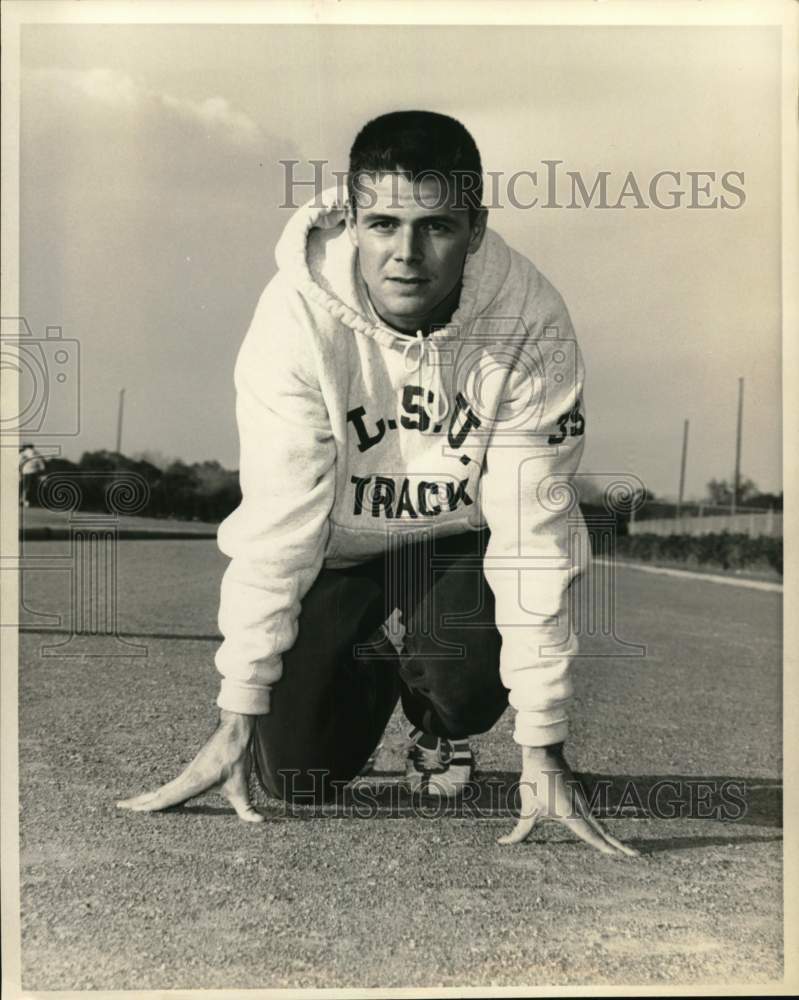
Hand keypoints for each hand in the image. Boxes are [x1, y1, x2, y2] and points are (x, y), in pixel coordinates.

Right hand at [116, 709, 263, 822]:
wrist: (234, 731)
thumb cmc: (236, 757)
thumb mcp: (242, 785)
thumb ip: (247, 808)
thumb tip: (260, 823)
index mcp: (192, 783)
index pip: (166, 798)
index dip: (150, 806)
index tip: (132, 812)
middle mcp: (185, 778)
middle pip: (158, 793)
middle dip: (139, 802)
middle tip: (119, 808)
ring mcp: (187, 774)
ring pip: (163, 789)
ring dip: (146, 796)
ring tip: (129, 804)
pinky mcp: (191, 771)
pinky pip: (171, 785)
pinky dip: (159, 792)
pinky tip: (156, 796)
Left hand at [498, 744, 638, 856]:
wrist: (543, 752)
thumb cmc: (534, 779)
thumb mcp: (527, 808)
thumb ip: (519, 831)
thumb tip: (502, 843)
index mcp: (570, 812)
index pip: (591, 834)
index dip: (606, 846)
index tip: (621, 855)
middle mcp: (581, 806)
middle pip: (602, 830)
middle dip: (618, 844)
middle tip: (636, 854)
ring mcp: (583, 799)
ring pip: (598, 823)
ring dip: (609, 836)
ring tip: (621, 849)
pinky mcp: (580, 794)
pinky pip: (592, 815)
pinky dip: (599, 826)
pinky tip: (602, 833)